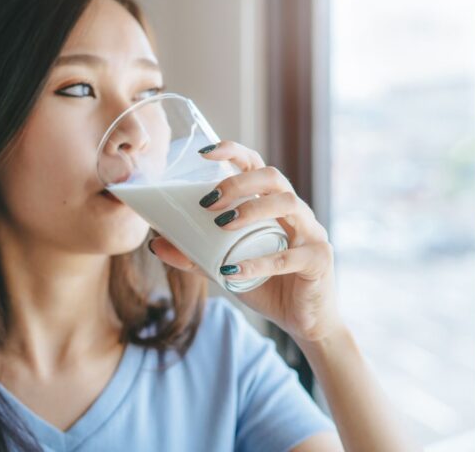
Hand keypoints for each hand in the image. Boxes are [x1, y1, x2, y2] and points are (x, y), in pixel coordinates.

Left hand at [147, 140, 343, 342]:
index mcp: (273, 205)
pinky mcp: (319, 259)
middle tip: (207, 202)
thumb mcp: (223, 267)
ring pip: (288, 203)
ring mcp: (311, 232)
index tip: (204, 153)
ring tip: (223, 224)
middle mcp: (295, 211)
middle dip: (238, 182)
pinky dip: (259, 262)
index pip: (256, 165)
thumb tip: (155, 243)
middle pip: (272, 177)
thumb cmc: (266, 285)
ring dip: (252, 209)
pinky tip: (233, 270)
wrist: (301, 321)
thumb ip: (194, 255)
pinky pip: (289, 256)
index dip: (233, 152)